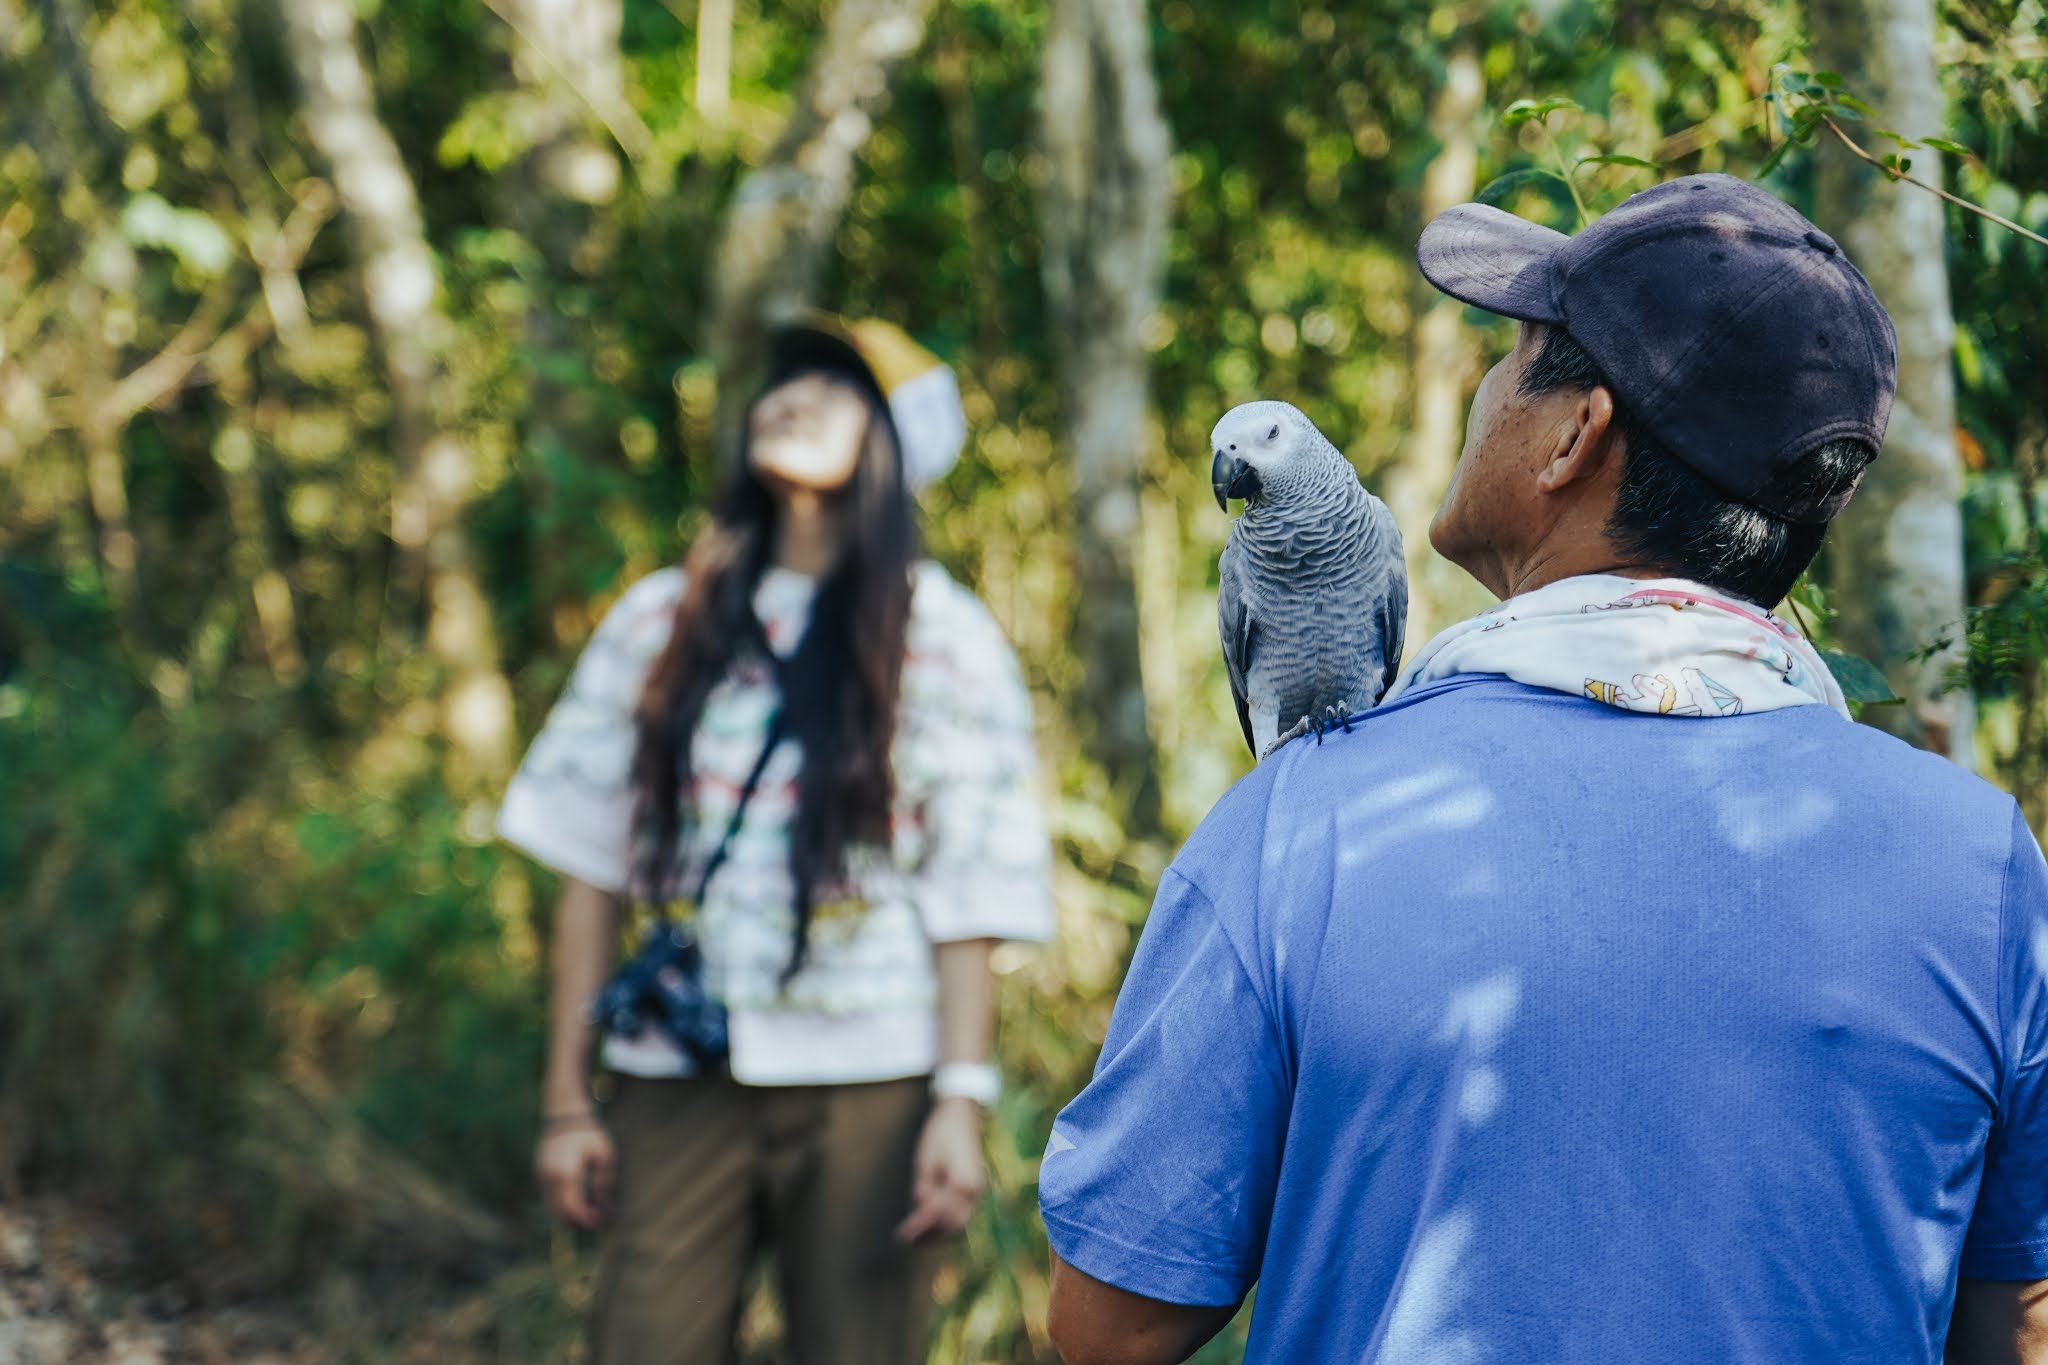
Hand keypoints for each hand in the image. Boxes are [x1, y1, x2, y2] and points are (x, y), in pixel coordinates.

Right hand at [536, 1117, 614, 1229]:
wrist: (565, 1114)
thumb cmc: (589, 1133)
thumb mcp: (604, 1156)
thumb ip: (603, 1183)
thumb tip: (605, 1209)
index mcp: (566, 1173)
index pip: (572, 1207)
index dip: (585, 1219)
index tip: (599, 1222)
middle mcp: (549, 1177)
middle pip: (558, 1212)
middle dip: (575, 1219)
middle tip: (595, 1218)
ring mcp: (540, 1174)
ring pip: (550, 1206)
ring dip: (566, 1212)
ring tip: (588, 1208)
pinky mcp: (538, 1171)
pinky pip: (547, 1195)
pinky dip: (559, 1202)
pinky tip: (575, 1198)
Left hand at [895, 1097, 986, 1244]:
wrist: (962, 1116)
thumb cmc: (941, 1135)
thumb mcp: (926, 1162)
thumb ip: (924, 1190)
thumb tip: (919, 1214)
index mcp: (963, 1182)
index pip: (940, 1214)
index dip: (920, 1228)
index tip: (902, 1235)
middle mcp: (976, 1191)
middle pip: (953, 1226)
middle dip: (930, 1237)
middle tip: (905, 1240)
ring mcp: (978, 1191)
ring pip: (960, 1223)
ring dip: (939, 1233)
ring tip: (914, 1238)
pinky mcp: (975, 1190)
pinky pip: (962, 1214)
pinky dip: (946, 1223)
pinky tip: (928, 1225)